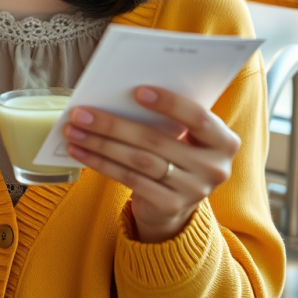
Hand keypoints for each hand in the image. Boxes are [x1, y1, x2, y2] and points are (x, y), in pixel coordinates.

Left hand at [63, 86, 240, 242]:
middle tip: (81, 112)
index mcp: (223, 141)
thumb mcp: (181, 136)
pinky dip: (100, 163)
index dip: (169, 104)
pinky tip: (81, 151)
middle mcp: (214, 167)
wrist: (176, 203)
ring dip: (101, 143)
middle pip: (155, 140)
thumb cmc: (174, 154)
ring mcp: (193, 190)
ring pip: (138, 160)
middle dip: (113, 124)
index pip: (198, 118)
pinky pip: (129, 179)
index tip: (137, 91)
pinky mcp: (170, 206)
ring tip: (74, 130)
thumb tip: (117, 93)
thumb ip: (165, 118)